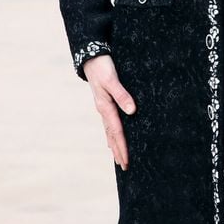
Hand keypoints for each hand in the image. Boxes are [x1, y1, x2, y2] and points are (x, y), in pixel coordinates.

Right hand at [83, 54, 136, 169]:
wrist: (91, 56)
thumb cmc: (102, 67)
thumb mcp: (112, 79)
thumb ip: (122, 95)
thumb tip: (132, 111)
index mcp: (105, 107)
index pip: (116, 131)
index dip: (122, 146)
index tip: (127, 161)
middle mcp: (103, 109)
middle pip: (112, 135)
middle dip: (118, 151)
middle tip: (124, 167)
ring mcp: (103, 106)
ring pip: (109, 130)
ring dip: (114, 144)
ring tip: (118, 158)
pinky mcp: (104, 102)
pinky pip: (109, 122)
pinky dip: (111, 133)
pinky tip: (112, 137)